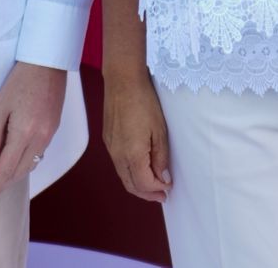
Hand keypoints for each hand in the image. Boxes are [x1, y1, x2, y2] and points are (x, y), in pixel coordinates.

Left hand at [0, 62, 66, 201]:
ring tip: (2, 178)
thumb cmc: (21, 79)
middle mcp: (40, 138)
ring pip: (32, 163)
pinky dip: (28, 161)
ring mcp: (50, 133)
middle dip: (5, 183)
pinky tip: (19, 159)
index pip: (6, 169)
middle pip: (21, 171)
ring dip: (17, 174)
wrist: (48, 62)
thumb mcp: (0, 106)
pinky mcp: (54, 127)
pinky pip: (40, 152)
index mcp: (24, 133)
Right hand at [102, 66, 171, 202]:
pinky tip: (139, 168)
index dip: (157, 190)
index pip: (144, 184)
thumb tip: (163, 178)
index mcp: (132, 155)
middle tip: (162, 195)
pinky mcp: (108, 140)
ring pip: (123, 176)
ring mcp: (111, 148)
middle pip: (131, 185)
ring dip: (138, 185)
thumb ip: (161, 157)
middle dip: (147, 194)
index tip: (169, 189)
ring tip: (153, 185)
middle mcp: (117, 155)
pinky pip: (118, 164)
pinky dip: (130, 173)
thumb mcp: (160, 130)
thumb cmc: (144, 102)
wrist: (123, 81)